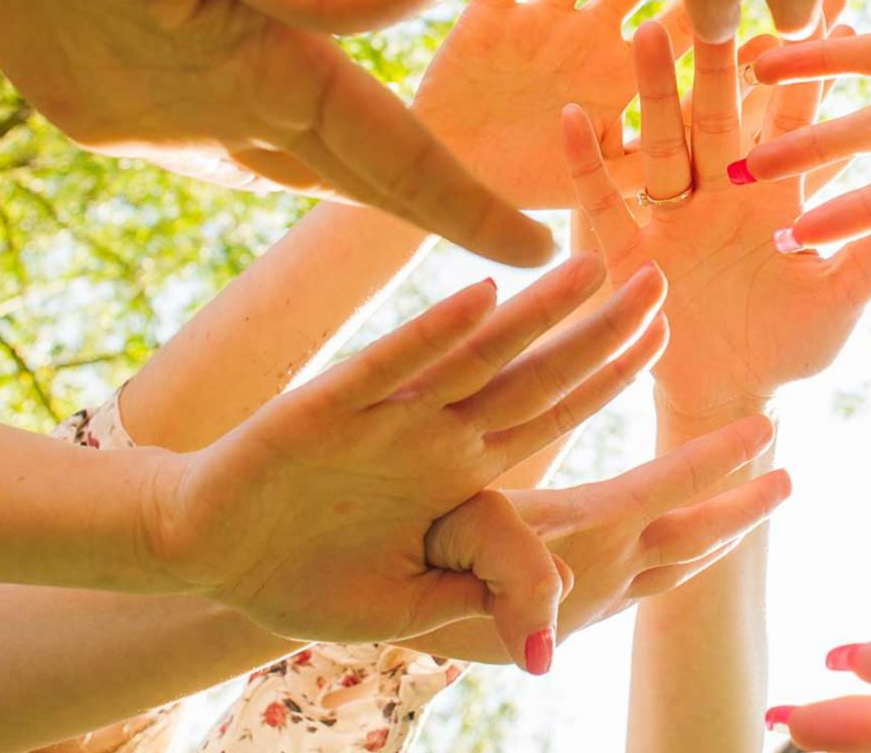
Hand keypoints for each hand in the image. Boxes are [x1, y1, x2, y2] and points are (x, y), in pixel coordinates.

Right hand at [0, 0, 552, 266]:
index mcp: (246, 77)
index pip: (386, 156)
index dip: (468, 206)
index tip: (543, 256)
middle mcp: (206, 125)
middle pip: (348, 177)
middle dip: (429, 211)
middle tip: (517, 248)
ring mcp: (153, 132)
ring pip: (282, 167)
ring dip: (350, 180)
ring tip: (422, 198)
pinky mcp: (110, 119)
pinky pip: (221, 148)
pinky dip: (273, 147)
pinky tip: (292, 141)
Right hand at [145, 254, 666, 672]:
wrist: (207, 555)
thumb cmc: (307, 576)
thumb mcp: (407, 604)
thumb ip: (478, 590)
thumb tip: (563, 599)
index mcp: (459, 470)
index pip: (551, 413)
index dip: (608, 377)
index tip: (663, 338)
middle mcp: (434, 430)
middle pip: (533, 373)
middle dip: (597, 331)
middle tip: (657, 277)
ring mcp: (384, 415)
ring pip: (474, 354)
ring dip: (534, 313)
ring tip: (591, 266)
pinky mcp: (325, 409)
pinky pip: (388, 366)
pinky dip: (430, 333)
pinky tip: (479, 296)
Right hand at [403, 414, 791, 662]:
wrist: (397, 612)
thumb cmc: (421, 543)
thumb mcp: (458, 526)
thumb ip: (512, 552)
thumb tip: (572, 587)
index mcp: (583, 529)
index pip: (670, 486)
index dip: (720, 457)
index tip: (766, 429)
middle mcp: (601, 567)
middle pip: (696, 537)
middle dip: (745, 505)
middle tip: (790, 477)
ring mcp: (594, 597)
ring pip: (678, 567)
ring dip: (723, 536)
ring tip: (755, 509)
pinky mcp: (577, 616)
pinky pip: (647, 587)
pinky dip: (681, 561)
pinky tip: (683, 553)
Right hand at [413, 0, 762, 208]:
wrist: (451, 186)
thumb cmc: (530, 190)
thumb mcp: (607, 186)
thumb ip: (663, 170)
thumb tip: (741, 166)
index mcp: (627, 78)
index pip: (696, 34)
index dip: (742, 5)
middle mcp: (592, 38)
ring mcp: (542, 21)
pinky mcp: (489, 17)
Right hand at [561, 20, 870, 416]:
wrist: (731, 399)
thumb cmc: (793, 350)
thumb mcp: (844, 295)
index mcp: (777, 197)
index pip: (794, 122)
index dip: (807, 74)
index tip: (822, 13)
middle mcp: (720, 194)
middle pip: (719, 114)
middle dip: (720, 58)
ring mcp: (672, 217)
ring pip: (661, 140)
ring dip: (653, 89)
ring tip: (646, 32)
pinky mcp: (628, 250)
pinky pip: (600, 200)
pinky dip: (585, 161)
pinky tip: (571, 115)